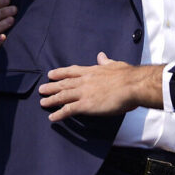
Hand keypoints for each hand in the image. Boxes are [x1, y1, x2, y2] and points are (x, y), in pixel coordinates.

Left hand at [39, 52, 164, 120]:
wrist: (132, 85)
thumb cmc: (128, 75)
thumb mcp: (115, 64)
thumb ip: (106, 62)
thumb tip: (101, 56)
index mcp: (92, 71)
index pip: (72, 71)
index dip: (60, 73)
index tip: (51, 74)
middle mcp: (85, 81)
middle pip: (64, 84)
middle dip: (52, 86)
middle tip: (41, 89)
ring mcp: (84, 93)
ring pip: (63, 96)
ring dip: (52, 99)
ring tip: (43, 102)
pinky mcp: (86, 105)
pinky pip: (69, 110)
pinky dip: (59, 114)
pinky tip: (52, 118)